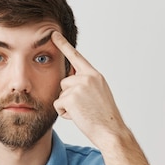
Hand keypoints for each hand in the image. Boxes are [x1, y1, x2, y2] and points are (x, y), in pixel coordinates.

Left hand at [51, 31, 128, 148]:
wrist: (111, 131)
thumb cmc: (104, 117)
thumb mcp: (98, 94)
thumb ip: (85, 84)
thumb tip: (69, 80)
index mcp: (94, 75)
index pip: (76, 57)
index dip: (63, 44)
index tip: (53, 33)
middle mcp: (87, 77)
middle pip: (64, 82)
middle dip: (69, 95)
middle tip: (85, 107)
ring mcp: (79, 86)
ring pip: (60, 93)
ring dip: (67, 105)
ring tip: (83, 112)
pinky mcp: (70, 97)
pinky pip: (58, 104)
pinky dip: (64, 113)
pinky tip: (78, 116)